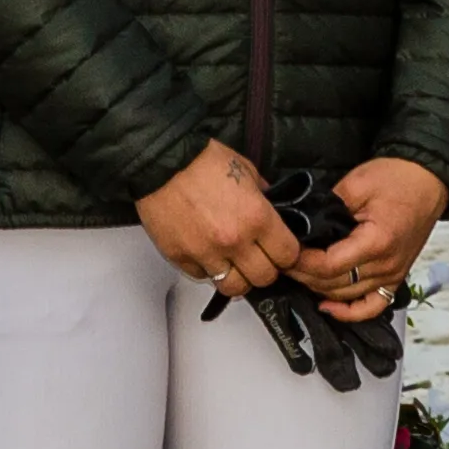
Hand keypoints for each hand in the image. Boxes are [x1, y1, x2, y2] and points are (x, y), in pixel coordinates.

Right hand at [132, 142, 297, 299]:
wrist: (161, 162)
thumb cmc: (203, 161)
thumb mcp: (247, 171)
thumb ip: (264, 197)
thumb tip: (273, 213)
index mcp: (257, 218)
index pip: (287, 256)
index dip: (288, 255)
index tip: (282, 250)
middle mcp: (234, 241)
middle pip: (264, 278)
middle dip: (265, 270)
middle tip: (258, 258)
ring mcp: (206, 253)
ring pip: (233, 286)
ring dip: (237, 277)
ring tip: (233, 263)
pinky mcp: (181, 258)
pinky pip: (202, 277)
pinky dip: (208, 270)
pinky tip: (208, 254)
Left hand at [287, 156, 448, 318]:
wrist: (429, 180)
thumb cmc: (399, 178)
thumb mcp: (356, 185)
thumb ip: (327, 209)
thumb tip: (301, 228)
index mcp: (376, 242)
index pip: (327, 266)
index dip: (300, 263)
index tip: (286, 252)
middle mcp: (386, 265)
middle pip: (333, 285)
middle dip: (304, 275)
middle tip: (284, 260)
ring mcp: (393, 274)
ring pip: (345, 296)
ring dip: (319, 288)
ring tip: (300, 273)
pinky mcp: (396, 276)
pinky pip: (372, 306)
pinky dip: (349, 312)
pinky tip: (329, 306)